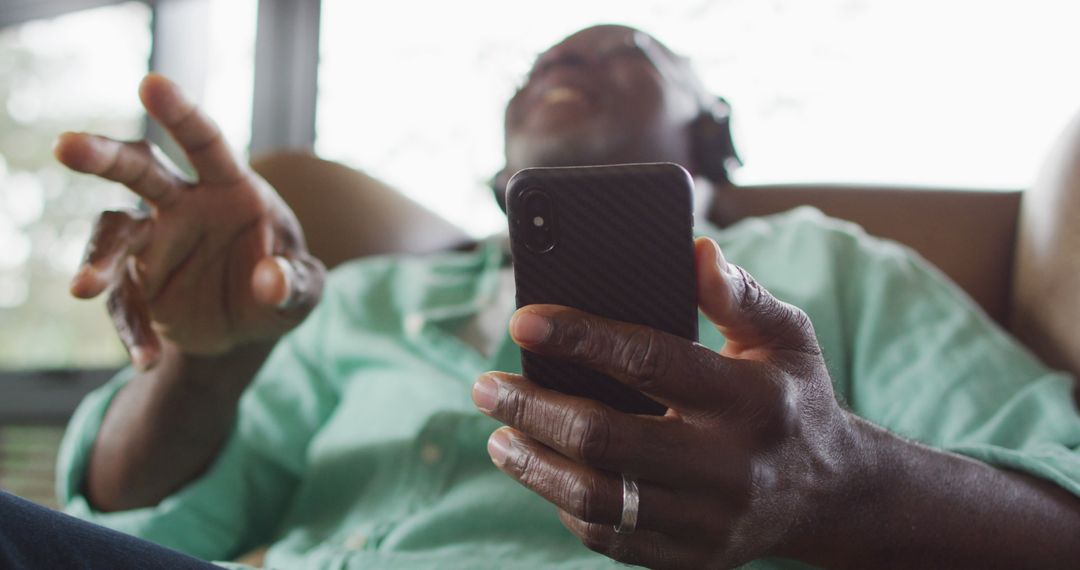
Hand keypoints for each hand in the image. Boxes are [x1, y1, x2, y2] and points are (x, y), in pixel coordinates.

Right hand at [55, 74, 324, 368]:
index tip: (150, 83)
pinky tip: (147, 359)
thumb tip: (270, 282)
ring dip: (97, 257)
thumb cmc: (283, 286)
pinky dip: (132, 331)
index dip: (180, 113)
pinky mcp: (138, 285)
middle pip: (140, 170)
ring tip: (84, 288)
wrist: (251, 328)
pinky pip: (124, 303)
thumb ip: (295, 282)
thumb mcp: (304, 290)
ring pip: (112, 232)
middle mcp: (184, 206)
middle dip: (104, 156)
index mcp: (231, 188)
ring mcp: (154, 243)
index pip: (206, 143)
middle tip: (66, 147)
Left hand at [473, 237, 858, 567]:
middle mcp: (730, 465)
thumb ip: (740, 296)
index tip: (524, 321)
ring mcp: (709, 520)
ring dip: (534, 465)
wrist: (832, 494)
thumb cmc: (795, 398)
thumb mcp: (787, 337)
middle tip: (486, 385)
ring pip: (598, 499)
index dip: (580, 339)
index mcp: (751, 399)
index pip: (651, 360)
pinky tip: (544, 472)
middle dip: (532, 408)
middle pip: (607, 438)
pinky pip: (611, 539)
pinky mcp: (692, 556)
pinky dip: (564, 506)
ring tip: (498, 435)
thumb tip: (695, 250)